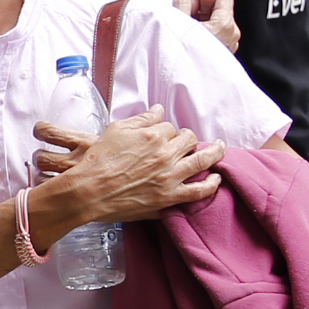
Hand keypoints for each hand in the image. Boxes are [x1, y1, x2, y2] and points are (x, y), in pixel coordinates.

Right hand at [31, 111, 222, 236]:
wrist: (88, 191)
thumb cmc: (98, 161)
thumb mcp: (116, 130)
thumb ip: (141, 119)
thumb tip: (158, 110)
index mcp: (153, 135)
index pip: (170, 127)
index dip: (167, 130)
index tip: (161, 136)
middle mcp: (165, 154)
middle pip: (189, 139)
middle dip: (188, 138)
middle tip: (187, 141)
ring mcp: (169, 177)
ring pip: (202, 161)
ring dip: (215, 153)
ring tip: (219, 148)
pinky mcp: (168, 198)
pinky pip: (198, 192)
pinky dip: (211, 185)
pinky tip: (216, 179)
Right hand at [183, 0, 239, 53]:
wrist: (193, 80)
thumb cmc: (190, 56)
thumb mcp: (181, 23)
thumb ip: (182, 3)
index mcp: (225, 23)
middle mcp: (231, 32)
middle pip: (218, 6)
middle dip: (200, 3)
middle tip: (185, 7)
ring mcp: (228, 42)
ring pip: (216, 18)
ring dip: (200, 15)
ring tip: (184, 22)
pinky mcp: (223, 49)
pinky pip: (215, 30)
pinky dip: (203, 26)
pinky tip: (189, 32)